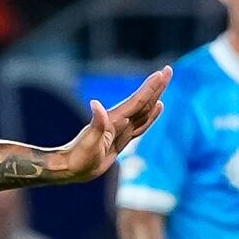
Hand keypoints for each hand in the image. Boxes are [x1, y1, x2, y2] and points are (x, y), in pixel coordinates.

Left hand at [42, 67, 171, 183]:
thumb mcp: (88, 143)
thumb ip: (96, 124)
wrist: (70, 168)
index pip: (137, 101)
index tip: (162, 73)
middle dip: (156, 87)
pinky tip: (156, 108)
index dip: (150, 88)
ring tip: (164, 84)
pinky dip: (150, 115)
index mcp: (115, 120)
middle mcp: (119, 121)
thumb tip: (95, 104)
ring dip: (154, 97)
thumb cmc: (78, 158)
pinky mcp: (120, 138)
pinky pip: (140, 124)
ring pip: (143, 111)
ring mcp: (120, 129)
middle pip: (142, 102)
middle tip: (168, 70)